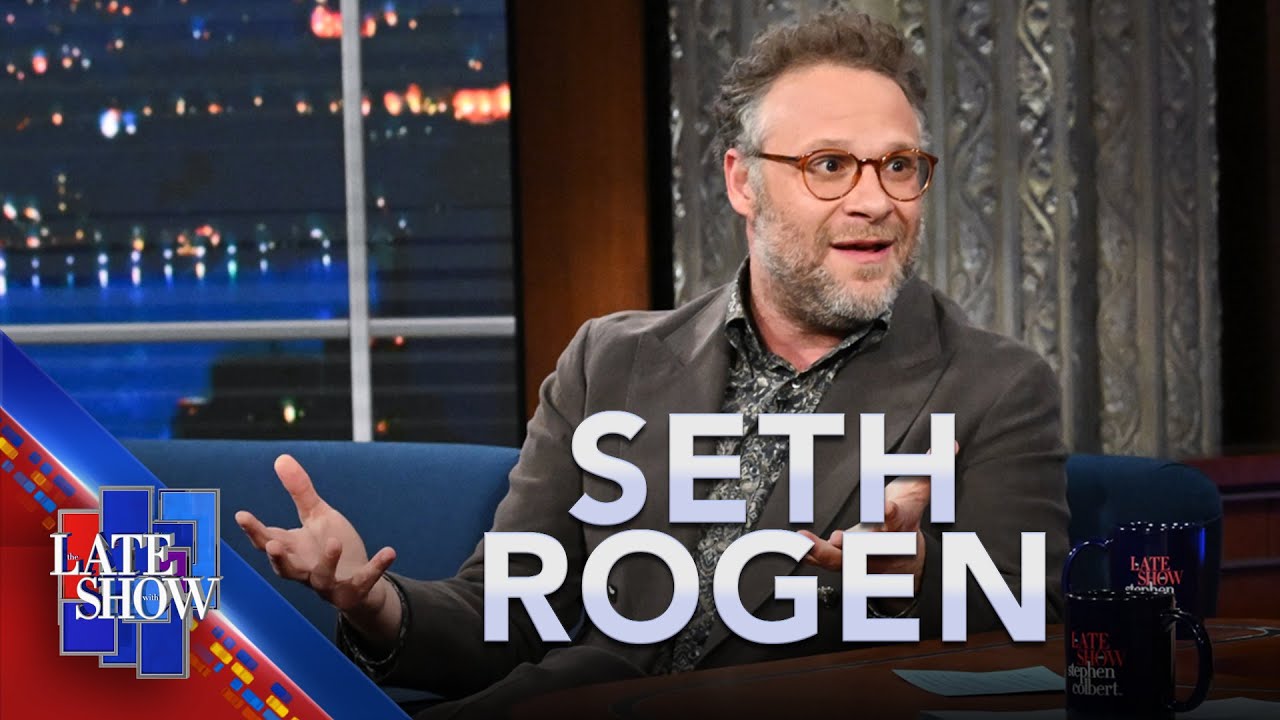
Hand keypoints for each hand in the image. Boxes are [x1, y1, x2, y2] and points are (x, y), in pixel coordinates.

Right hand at [235, 455, 397, 619]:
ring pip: (321, 578)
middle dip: (278, 558)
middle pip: (285, 568)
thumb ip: (300, 491)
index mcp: (293, 549)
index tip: (241, 515)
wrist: (359, 582)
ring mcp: (328, 584)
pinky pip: (364, 581)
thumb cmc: (330, 546)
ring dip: (327, 561)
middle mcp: (305, 570)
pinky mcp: (353, 591)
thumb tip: (281, 457)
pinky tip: (389, 551)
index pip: (266, 541)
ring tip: (334, 542)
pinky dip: (377, 567)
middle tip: (272, 545)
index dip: (253, 530)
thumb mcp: (317, 515)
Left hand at [798, 441, 957, 579]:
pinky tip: (794, 546)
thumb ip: (929, 468)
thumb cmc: (905, 520)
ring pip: (840, 560)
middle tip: (837, 540)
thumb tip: (949, 444)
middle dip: (853, 545)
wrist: (905, 561)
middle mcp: (877, 545)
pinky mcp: (842, 562)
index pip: (894, 517)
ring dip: (820, 552)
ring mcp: (859, 557)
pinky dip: (809, 554)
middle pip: (867, 546)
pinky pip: (824, 561)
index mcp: (895, 525)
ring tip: (803, 542)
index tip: (886, 507)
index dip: (890, 512)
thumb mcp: (918, 492)